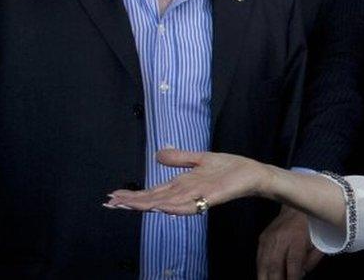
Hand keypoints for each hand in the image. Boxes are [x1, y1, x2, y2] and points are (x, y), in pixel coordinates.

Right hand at [105, 148, 270, 214]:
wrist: (252, 174)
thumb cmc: (228, 168)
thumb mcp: (200, 158)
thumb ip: (179, 158)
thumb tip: (157, 155)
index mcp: (182, 184)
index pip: (153, 191)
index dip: (133, 194)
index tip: (112, 196)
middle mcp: (186, 193)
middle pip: (155, 199)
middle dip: (133, 202)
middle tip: (111, 203)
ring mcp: (198, 196)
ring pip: (168, 203)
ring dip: (148, 205)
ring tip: (128, 205)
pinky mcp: (212, 197)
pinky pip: (192, 204)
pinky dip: (177, 207)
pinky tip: (163, 207)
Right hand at [257, 206, 323, 279]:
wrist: (295, 207)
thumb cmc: (311, 226)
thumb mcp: (318, 241)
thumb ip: (311, 260)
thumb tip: (301, 275)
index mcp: (298, 237)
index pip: (293, 263)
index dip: (292, 278)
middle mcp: (281, 237)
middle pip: (275, 266)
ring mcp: (269, 238)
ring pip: (263, 265)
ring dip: (266, 278)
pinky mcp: (262, 239)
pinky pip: (259, 259)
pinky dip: (262, 271)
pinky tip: (267, 276)